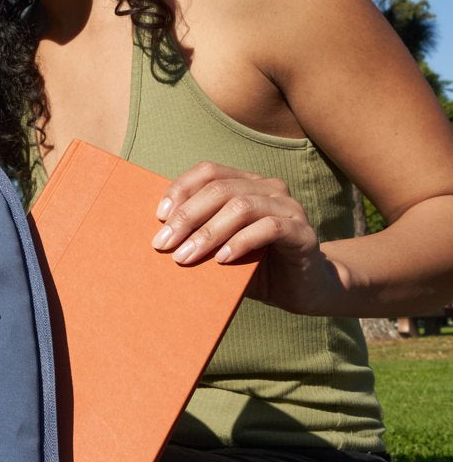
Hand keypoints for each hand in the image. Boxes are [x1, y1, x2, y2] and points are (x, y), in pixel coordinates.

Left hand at [151, 162, 346, 314]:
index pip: (209, 172)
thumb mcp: (220, 251)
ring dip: (208, 233)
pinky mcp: (302, 232)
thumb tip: (159, 242)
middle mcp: (268, 189)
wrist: (301, 289)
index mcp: (246, 184)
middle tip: (163, 244)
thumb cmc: (254, 267)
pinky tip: (222, 259)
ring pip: (241, 207)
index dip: (180, 189)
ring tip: (185, 257)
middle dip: (186, 217)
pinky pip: (269, 228)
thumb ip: (197, 240)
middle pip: (220, 189)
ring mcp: (288, 208)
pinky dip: (241, 242)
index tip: (159, 216)